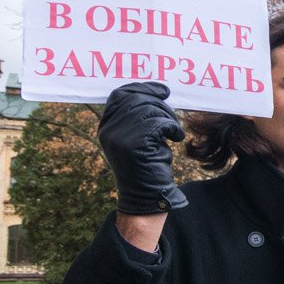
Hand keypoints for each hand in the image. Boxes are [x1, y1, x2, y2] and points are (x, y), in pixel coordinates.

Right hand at [98, 82, 187, 214]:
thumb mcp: (138, 138)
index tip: (162, 90)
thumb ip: (139, 117)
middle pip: (138, 100)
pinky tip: (176, 138)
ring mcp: (120, 137)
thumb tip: (156, 91)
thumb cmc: (147, 166)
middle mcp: (109, 130)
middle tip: (172, 119)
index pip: (120, 95)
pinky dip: (173, 129)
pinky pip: (160, 124)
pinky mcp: (135, 145)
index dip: (142, 88)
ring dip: (169, 118)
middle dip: (160, 105)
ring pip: (151, 110)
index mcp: (107, 126)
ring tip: (173, 133)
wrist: (145, 195)